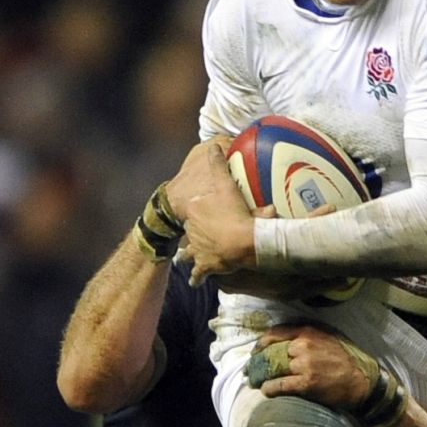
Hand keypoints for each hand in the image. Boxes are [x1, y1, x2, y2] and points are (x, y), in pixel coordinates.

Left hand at [173, 141, 256, 284]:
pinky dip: (197, 277)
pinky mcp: (206, 265)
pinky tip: (194, 281)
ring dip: (189, 253)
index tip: (201, 210)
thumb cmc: (236, 212)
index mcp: (195, 210)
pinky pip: (198, 273)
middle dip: (194, 231)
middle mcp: (192, 230)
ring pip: (189, 252)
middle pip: (191, 229)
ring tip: (185, 257)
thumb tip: (213, 145)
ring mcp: (198, 249)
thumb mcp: (226, 184)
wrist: (242, 241)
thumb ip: (219, 165)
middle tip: (200, 232)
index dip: (197, 209)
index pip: (192, 208)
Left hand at [247, 323, 372, 408]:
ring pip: (273, 369)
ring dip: (261, 377)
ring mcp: (304, 364)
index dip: (262, 343)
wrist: (362, 381)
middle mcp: (304, 345)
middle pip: (271, 352)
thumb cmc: (345, 359)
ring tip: (256, 382)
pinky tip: (266, 391)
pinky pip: (279, 385)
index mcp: (309, 331)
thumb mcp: (329, 337)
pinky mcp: (305, 383)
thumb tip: (285, 339)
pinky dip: (269, 388)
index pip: (276, 333)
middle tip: (252, 370)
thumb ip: (308, 335)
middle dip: (259, 362)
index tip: (256, 351)